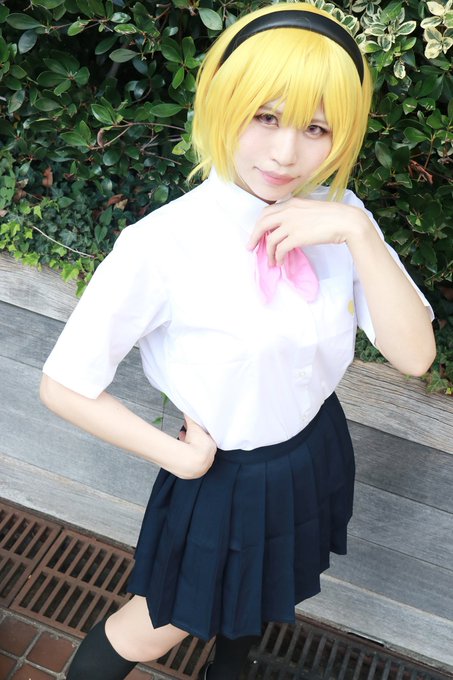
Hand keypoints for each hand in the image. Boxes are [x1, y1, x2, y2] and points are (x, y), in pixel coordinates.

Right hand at [172, 415, 216, 478]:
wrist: (189, 461)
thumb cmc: (194, 443)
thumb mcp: (193, 427)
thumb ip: (191, 418)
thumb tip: (188, 410)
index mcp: (212, 446)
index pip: (206, 439)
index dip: (197, 434)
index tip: (190, 431)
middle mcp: (209, 458)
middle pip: (200, 448)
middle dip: (192, 441)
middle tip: (184, 435)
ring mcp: (202, 467)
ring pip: (194, 457)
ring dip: (188, 450)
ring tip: (179, 442)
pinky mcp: (194, 474)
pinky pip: (189, 465)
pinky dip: (185, 459)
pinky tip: (179, 454)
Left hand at [247, 198, 369, 265]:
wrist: (346, 221)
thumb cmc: (333, 216)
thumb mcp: (310, 208)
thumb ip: (297, 214)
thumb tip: (288, 228)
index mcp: (291, 202)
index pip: (267, 211)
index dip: (259, 224)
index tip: (257, 234)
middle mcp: (288, 211)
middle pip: (262, 223)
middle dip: (254, 237)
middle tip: (251, 247)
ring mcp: (292, 224)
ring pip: (270, 240)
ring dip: (268, 253)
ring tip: (271, 262)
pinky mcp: (297, 237)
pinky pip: (280, 249)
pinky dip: (278, 257)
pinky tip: (280, 262)